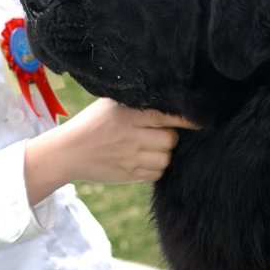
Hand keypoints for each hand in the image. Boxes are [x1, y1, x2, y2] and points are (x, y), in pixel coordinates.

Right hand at [25, 98, 197, 204]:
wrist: (68, 152)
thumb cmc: (92, 122)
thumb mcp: (111, 104)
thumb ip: (136, 101)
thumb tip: (166, 93)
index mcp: (129, 115)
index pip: (167, 116)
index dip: (187, 119)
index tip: (201, 118)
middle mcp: (132, 136)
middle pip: (170, 140)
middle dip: (171, 137)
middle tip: (162, 132)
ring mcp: (131, 157)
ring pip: (166, 159)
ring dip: (164, 153)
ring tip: (152, 145)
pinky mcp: (130, 175)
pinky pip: (156, 174)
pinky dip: (156, 168)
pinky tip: (146, 158)